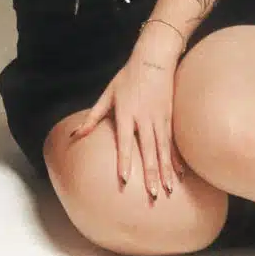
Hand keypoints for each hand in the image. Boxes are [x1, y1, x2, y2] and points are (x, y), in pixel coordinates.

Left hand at [71, 44, 185, 199]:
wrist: (153, 60)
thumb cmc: (126, 78)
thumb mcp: (107, 94)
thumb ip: (93, 117)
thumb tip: (75, 134)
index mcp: (127, 113)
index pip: (124, 141)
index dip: (124, 160)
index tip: (125, 179)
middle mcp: (145, 118)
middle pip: (148, 150)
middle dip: (151, 174)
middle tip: (154, 195)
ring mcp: (160, 119)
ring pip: (164, 150)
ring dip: (166, 171)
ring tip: (169, 190)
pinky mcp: (170, 119)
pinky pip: (173, 143)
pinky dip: (177, 160)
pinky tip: (180, 175)